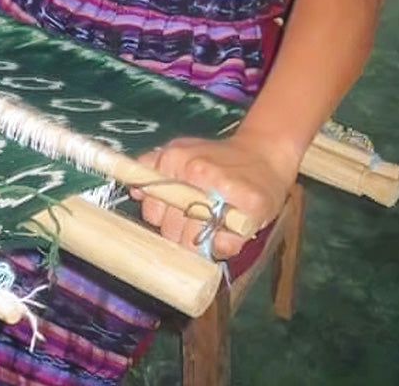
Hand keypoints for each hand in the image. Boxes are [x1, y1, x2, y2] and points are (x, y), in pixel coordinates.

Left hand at [131, 131, 299, 258]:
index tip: (170, 217)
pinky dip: (223, 247)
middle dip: (179, 235)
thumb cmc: (217, 157)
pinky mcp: (251, 207)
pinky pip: (225, 245)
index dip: (160, 220)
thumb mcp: (182, 151)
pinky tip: (226, 233)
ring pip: (195, 240)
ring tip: (210, 229)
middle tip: (194, 225)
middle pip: (172, 229)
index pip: (152, 210)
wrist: (264, 153)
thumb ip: (153, 167)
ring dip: (199, 244)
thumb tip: (135, 192)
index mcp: (175, 159)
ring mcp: (224, 189)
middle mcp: (197, 172)